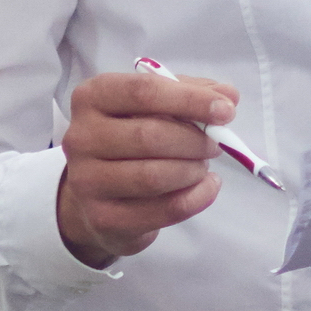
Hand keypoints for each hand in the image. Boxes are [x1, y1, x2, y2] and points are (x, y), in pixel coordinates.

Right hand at [55, 71, 237, 269]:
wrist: (97, 197)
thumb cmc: (129, 141)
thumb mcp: (153, 108)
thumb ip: (189, 95)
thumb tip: (229, 95)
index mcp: (92, 98)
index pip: (142, 92)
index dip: (189, 100)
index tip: (226, 110)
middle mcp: (81, 137)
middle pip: (149, 135)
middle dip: (194, 140)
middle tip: (215, 144)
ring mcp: (87, 181)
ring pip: (154, 176)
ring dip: (193, 170)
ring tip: (203, 166)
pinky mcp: (104, 218)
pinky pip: (163, 209)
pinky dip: (196, 198)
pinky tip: (205, 187)